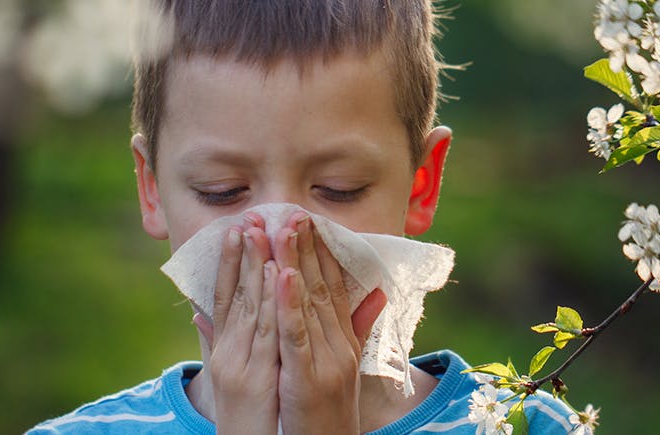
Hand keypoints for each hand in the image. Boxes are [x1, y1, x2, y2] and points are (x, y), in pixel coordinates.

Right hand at [194, 215, 280, 434]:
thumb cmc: (243, 416)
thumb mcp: (229, 374)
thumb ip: (216, 340)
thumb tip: (199, 313)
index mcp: (225, 349)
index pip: (226, 296)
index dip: (230, 261)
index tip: (237, 227)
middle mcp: (228, 352)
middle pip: (237, 294)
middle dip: (245, 253)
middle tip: (250, 215)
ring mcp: (241, 363)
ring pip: (251, 307)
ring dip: (256, 267)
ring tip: (260, 232)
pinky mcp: (257, 377)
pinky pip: (269, 333)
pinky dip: (274, 302)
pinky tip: (279, 275)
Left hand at [271, 212, 386, 434]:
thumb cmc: (329, 413)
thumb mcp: (345, 367)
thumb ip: (358, 328)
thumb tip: (379, 292)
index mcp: (344, 342)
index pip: (334, 288)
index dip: (322, 252)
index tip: (309, 219)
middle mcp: (340, 346)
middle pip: (321, 287)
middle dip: (306, 247)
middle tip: (292, 210)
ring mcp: (326, 361)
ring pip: (308, 304)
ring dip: (294, 263)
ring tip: (280, 229)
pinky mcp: (307, 378)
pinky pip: (296, 336)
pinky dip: (289, 304)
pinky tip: (281, 276)